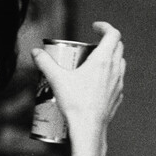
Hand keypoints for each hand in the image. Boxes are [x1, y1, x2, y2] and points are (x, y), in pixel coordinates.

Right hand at [31, 21, 125, 136]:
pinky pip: (118, 80)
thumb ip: (45, 63)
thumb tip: (35, 52)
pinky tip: (98, 83)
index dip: (105, 27)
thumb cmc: (75, 103)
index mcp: (103, 60)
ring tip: (95, 62)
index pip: (113, 34)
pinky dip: (111, 75)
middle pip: (118, 47)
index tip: (94, 27)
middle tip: (92, 45)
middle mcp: (115, 69)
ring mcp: (119, 84)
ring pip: (120, 63)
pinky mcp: (118, 97)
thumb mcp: (56, 80)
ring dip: (111, 57)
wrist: (88, 129)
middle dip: (107, 41)